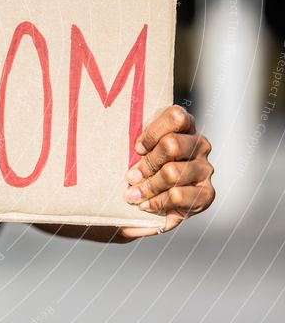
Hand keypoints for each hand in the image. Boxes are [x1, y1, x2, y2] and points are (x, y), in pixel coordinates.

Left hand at [119, 105, 214, 238]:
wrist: (151, 204)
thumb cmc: (140, 168)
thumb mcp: (135, 151)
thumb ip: (134, 144)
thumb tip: (115, 141)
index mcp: (184, 126)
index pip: (175, 117)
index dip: (153, 132)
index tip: (137, 148)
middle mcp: (199, 144)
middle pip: (172, 145)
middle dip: (146, 163)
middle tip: (130, 177)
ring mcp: (204, 168)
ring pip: (172, 173)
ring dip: (147, 186)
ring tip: (132, 195)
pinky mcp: (206, 193)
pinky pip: (179, 196)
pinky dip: (158, 202)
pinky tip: (147, 205)